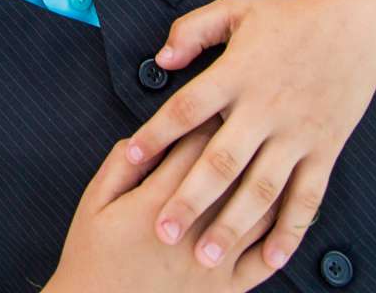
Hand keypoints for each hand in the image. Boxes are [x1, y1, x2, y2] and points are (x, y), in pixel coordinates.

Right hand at [46, 126, 277, 292]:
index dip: (210, 118)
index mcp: (156, 204)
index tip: (219, 101)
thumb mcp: (93, 203)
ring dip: (267, 180)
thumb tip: (146, 137)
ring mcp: (213, 261)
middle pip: (231, 174)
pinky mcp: (225, 289)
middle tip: (252, 117)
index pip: (194, 148)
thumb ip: (120, 165)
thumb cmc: (92, 256)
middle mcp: (193, 230)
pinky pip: (264, 260)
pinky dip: (279, 235)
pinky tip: (283, 212)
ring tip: (274, 156)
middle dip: (243, 140)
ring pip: (256, 212)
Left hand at [123, 0, 375, 276]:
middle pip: (221, 161)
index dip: (156, 133)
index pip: (188, 108)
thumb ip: (192, 30)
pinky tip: (271, 258)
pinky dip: (290, 231)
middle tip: (162, 231)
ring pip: (262, 190)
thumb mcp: (235, 8)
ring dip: (233, 226)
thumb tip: (161, 59)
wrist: (359, 26)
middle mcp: (266, 109)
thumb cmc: (292, 15)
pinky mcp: (325, 150)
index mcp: (238, 73)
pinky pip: (307, 198)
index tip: (131, 157)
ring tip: (206, 257)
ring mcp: (297, 134)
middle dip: (190, 199)